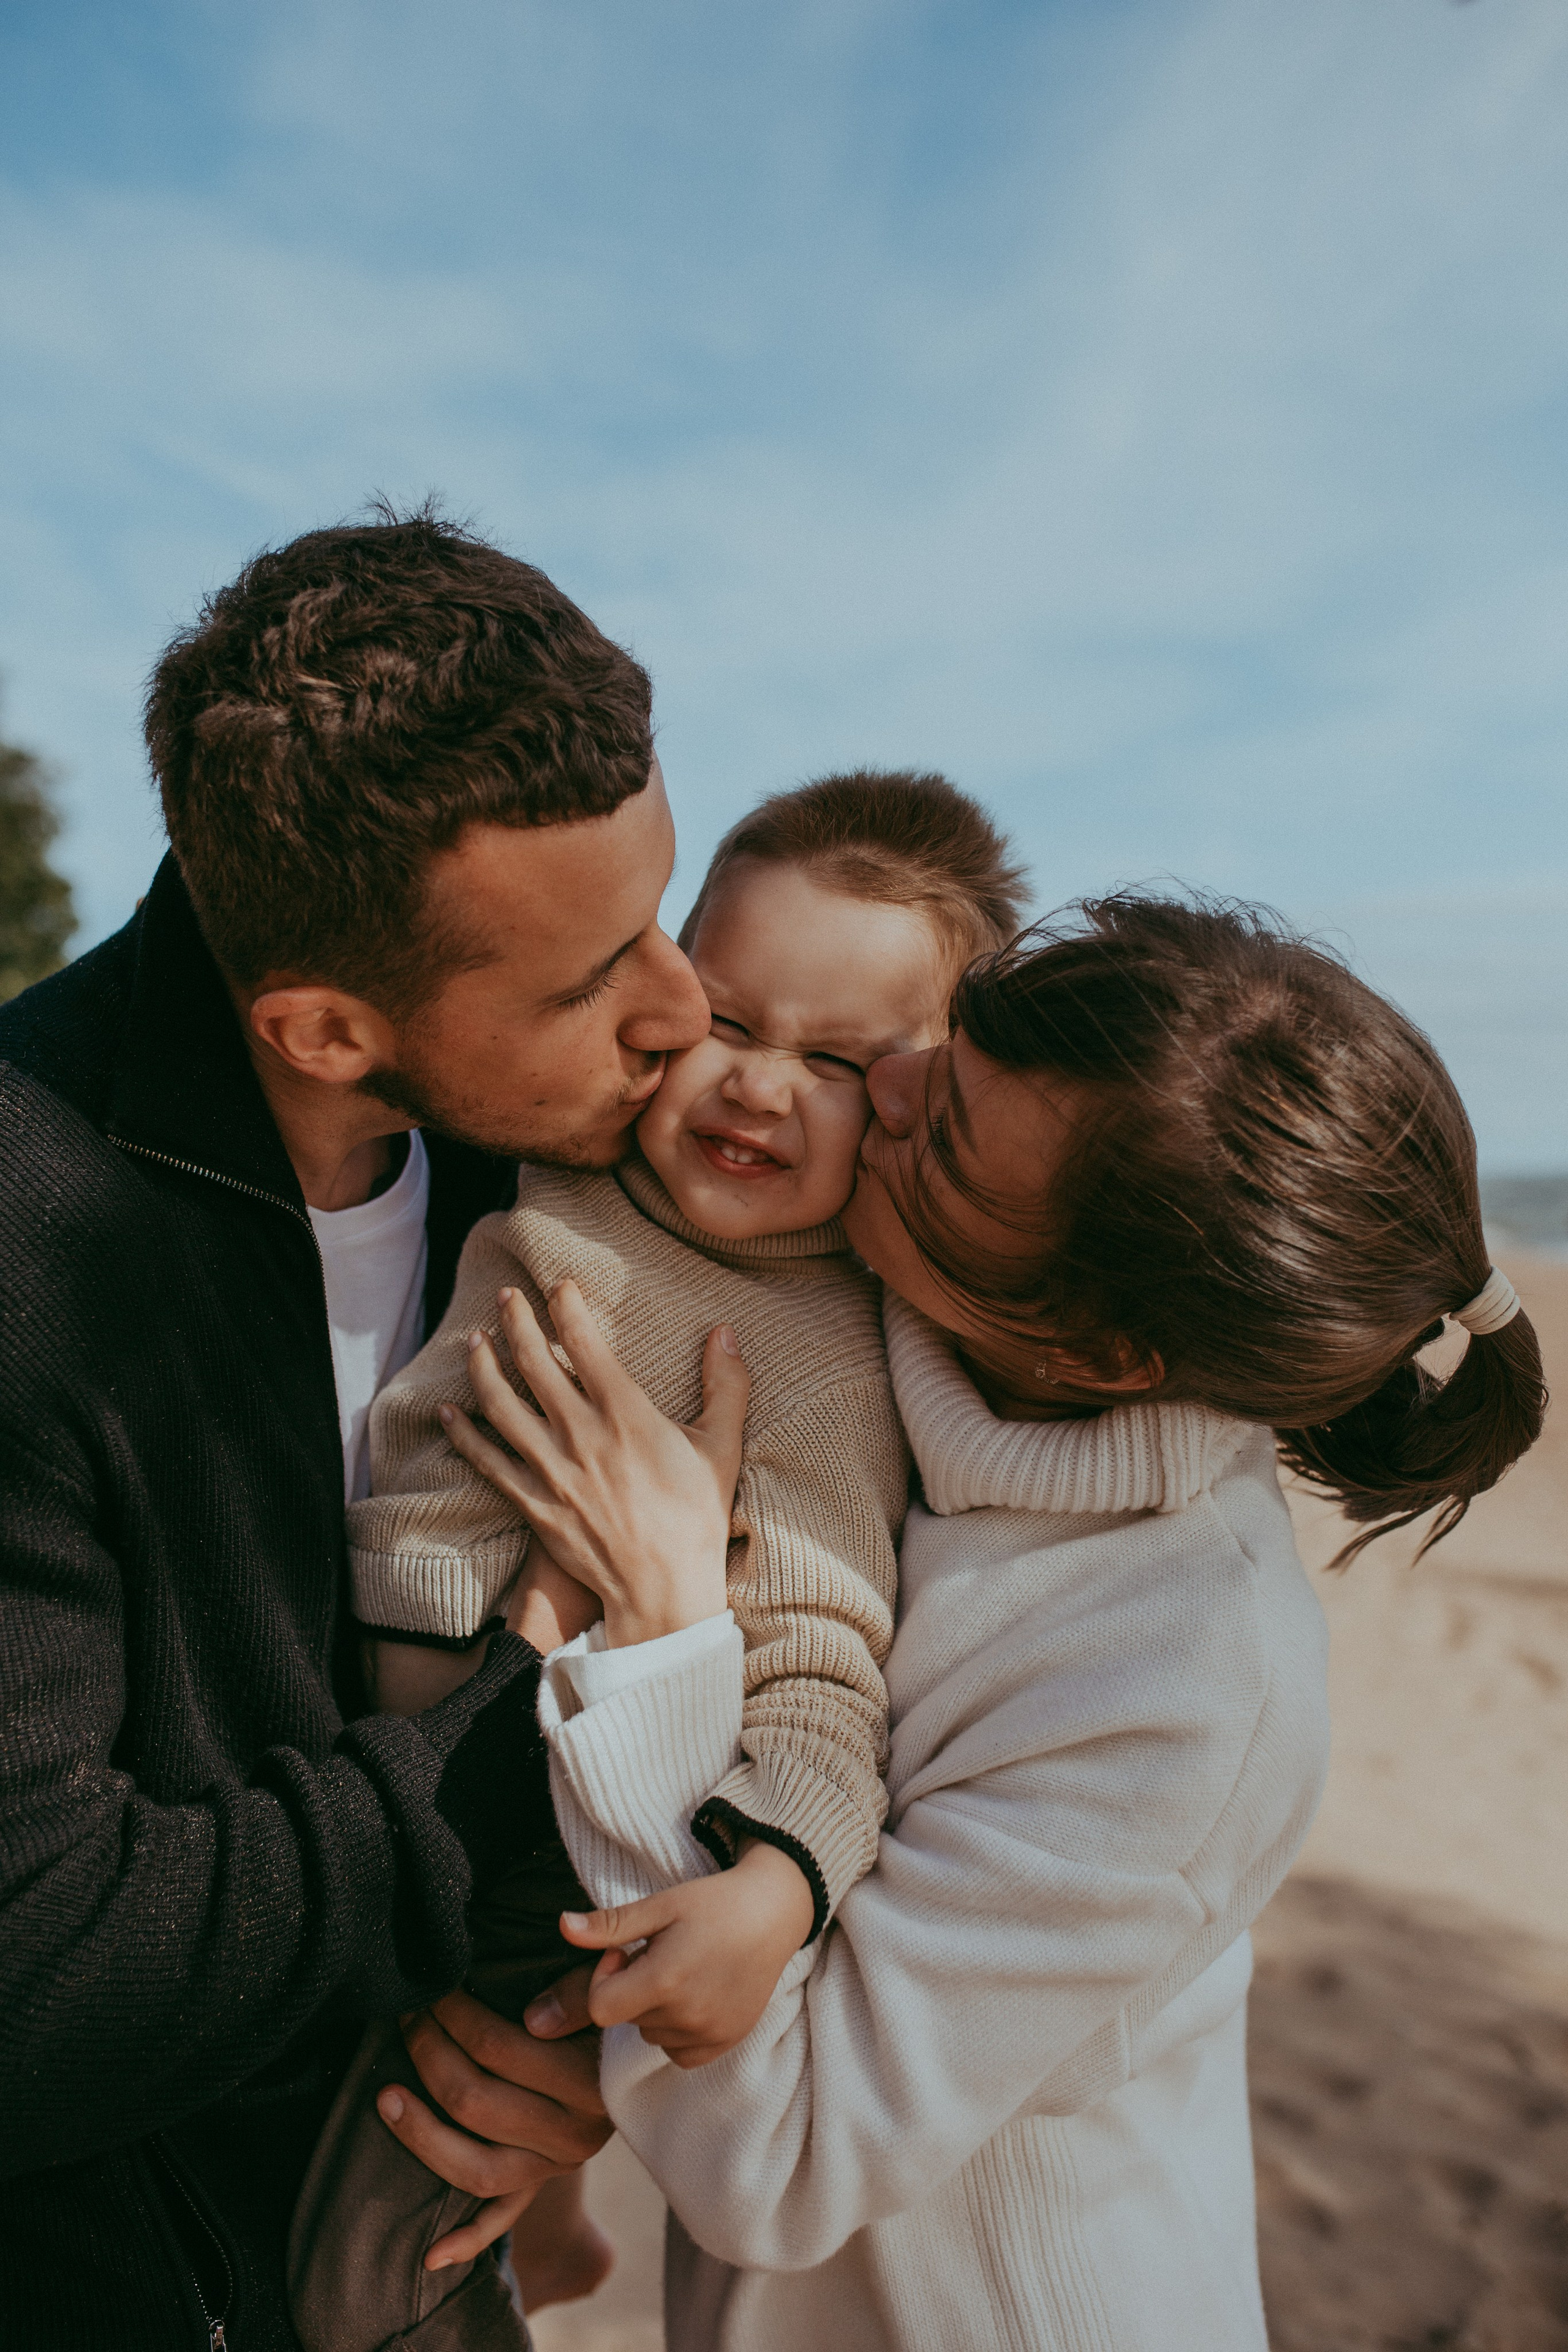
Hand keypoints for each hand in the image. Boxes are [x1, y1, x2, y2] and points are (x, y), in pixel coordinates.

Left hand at [375, 1980, 610, 2269]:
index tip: (433, 1986)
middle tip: (408, 2015)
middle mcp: (574, 2134)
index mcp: (589, 2080)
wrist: (643, 2064)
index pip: (499, 2047)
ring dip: (420, 2134)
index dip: (454, 2014)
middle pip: (476, 2103)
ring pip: (475, 2169)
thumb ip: (576, 1990)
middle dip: (428, 2053)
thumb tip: (531, 2009)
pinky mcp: (541, 2187)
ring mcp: (554, 2168)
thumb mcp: (606, 1990)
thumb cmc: (613, 2009)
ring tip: (385, 2095)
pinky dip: (466, 2240)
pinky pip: (500, 2220)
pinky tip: (429, 2256)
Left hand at [439, 1280, 749, 1647]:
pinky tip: (447, 1412)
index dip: (567, 1305)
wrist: (663, 1591)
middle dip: (516, 1321)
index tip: (558, 1284)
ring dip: (483, 1366)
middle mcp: (581, 1434)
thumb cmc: (697, 1519)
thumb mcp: (723, 1447)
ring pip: (502, 1405)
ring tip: (474, 1341)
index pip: (584, 1341)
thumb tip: (725, 1332)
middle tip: (505, 1296)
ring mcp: (551, 1470)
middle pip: (534, 1362)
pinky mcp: (533, 1504)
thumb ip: (728, 1385)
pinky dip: (464, 1434)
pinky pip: (488, 1461)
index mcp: (626, 1414)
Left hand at [546, 1842, 815, 2068]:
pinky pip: (679, 2053)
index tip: (625, 1952)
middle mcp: (686, 2017)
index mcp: (664, 1981)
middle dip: (632, 1989)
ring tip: (684, 1970)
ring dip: (655, 2010)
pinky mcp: (726, 2043)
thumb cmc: (714, 1903)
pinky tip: (695, 1995)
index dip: (604, 1977)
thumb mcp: (660, 1905)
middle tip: (662, 1953)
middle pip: (627, 2019)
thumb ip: (610, 1925)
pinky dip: (678, 2031)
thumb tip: (562, 1926)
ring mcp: (709, 2035)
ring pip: (652, 2035)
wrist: (774, 1913)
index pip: (600, 2008)